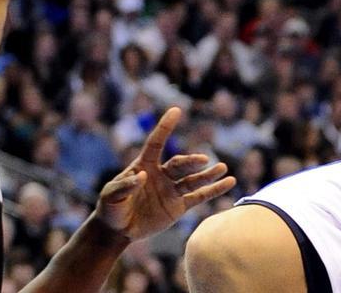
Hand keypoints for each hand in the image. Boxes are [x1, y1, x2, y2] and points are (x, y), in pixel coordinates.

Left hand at [94, 107, 235, 241]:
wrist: (118, 230)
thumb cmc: (111, 209)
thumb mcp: (111, 196)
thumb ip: (124, 186)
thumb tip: (142, 175)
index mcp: (144, 165)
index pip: (156, 143)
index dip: (165, 127)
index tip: (175, 110)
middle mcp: (161, 174)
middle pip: (179, 164)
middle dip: (191, 162)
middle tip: (203, 161)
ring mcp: (171, 190)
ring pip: (193, 179)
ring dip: (208, 174)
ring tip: (223, 168)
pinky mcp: (179, 206)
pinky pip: (199, 196)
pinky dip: (214, 190)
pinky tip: (229, 182)